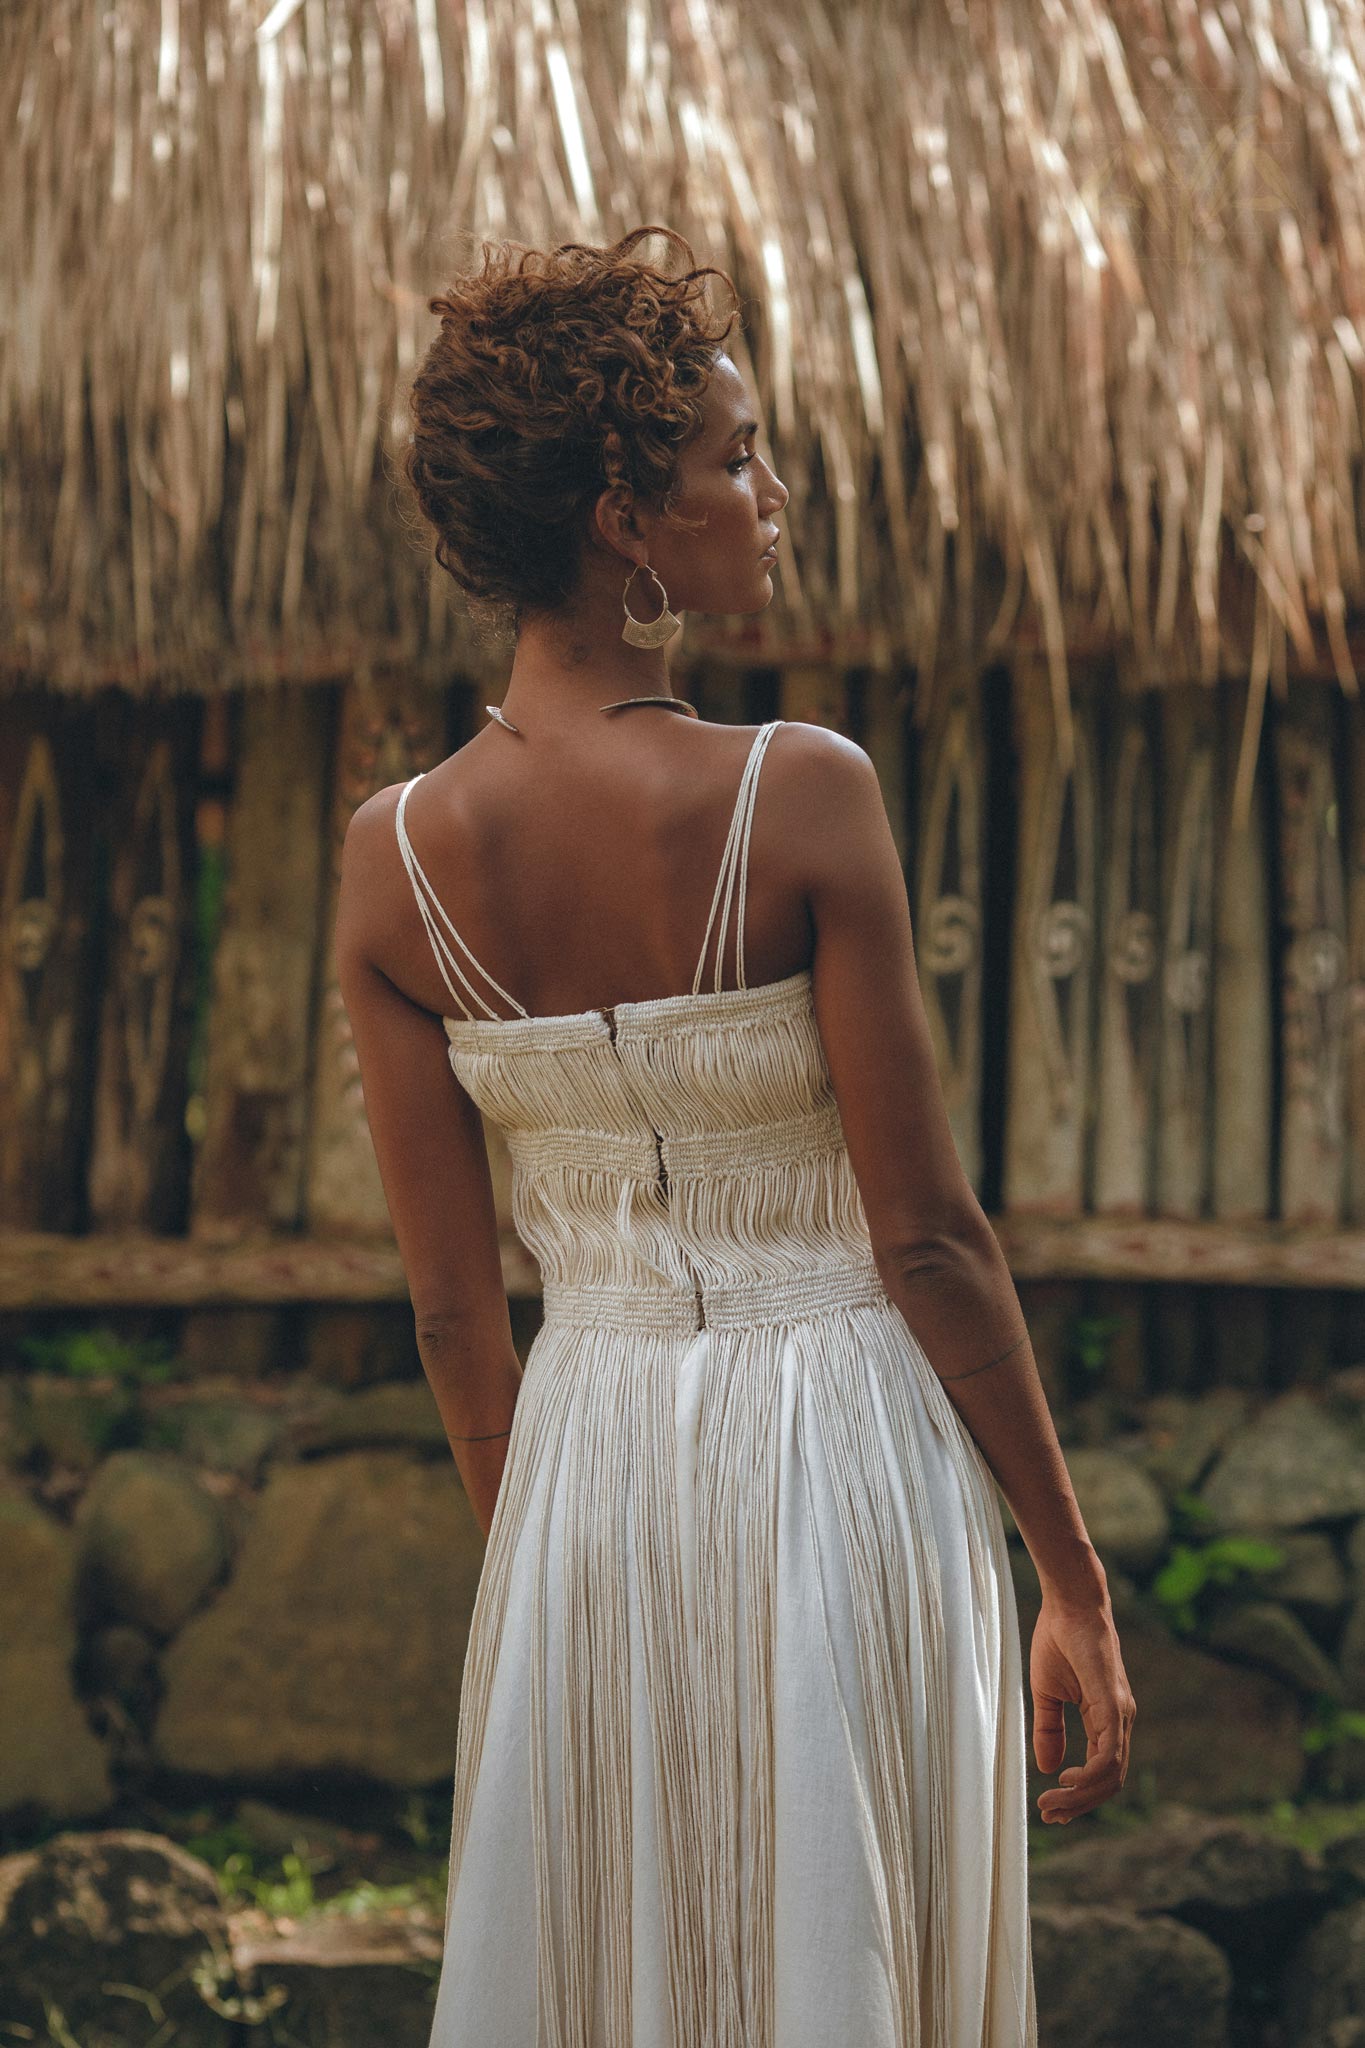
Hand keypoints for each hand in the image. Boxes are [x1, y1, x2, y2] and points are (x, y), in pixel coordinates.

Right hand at [1029, 1583, 1135, 1824]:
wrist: (1069, 1602)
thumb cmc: (1059, 1639)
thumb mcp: (1048, 1693)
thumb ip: (1050, 1730)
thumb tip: (1048, 1769)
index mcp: (1107, 1718)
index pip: (1102, 1771)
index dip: (1079, 1795)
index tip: (1051, 1808)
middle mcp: (1121, 1721)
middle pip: (1109, 1781)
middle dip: (1079, 1805)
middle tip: (1050, 1816)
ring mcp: (1120, 1713)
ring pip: (1110, 1774)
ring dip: (1081, 1796)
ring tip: (1051, 1804)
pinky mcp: (1113, 1704)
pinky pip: (1109, 1753)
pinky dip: (1091, 1774)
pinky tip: (1067, 1780)